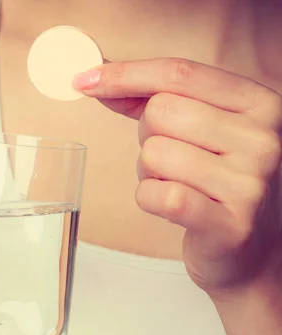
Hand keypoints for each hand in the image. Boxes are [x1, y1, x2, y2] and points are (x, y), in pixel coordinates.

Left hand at [74, 58, 281, 295]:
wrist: (252, 248)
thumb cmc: (216, 180)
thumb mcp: (200, 129)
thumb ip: (152, 98)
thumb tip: (95, 78)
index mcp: (259, 103)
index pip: (179, 72)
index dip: (124, 74)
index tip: (85, 81)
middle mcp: (263, 138)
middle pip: (160, 112)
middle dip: (148, 136)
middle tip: (171, 159)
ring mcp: (250, 183)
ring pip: (153, 154)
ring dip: (150, 172)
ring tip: (178, 185)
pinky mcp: (229, 224)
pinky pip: (156, 195)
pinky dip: (149, 199)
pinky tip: (173, 207)